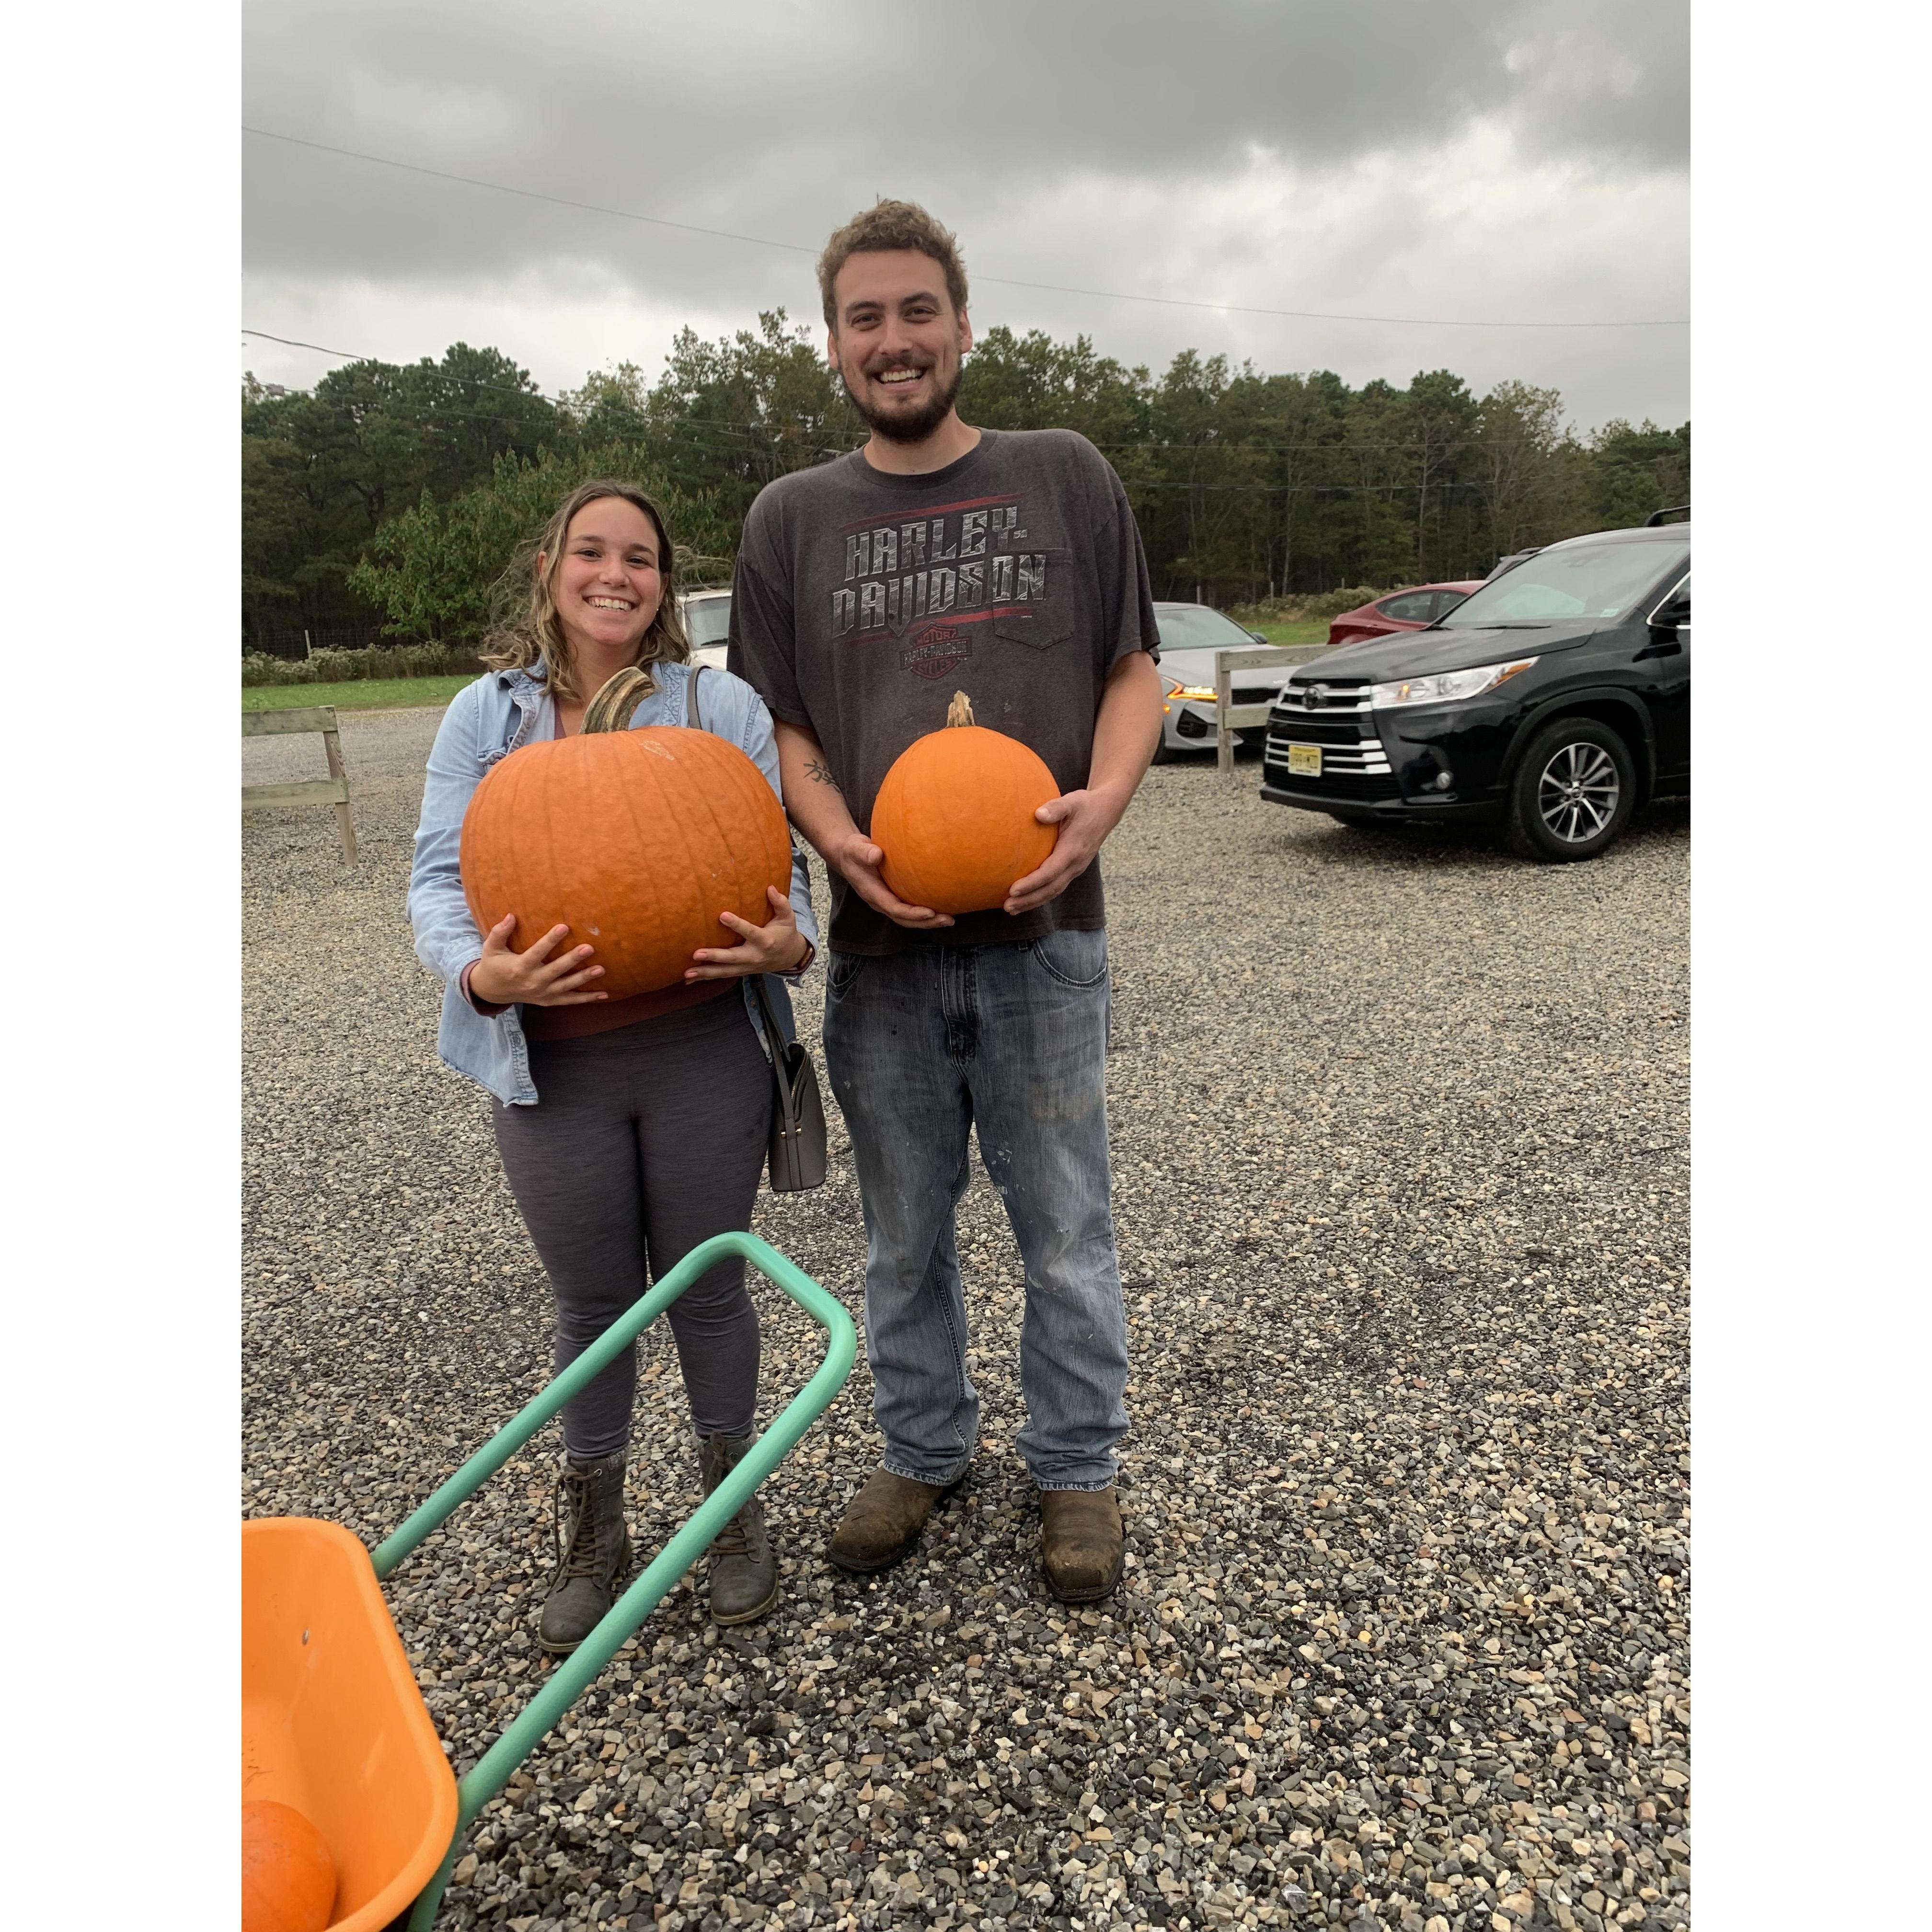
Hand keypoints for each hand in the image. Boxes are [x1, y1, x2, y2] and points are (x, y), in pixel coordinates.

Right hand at [467, 915, 606, 1006]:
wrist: (491, 991)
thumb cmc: (493, 964)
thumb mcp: (491, 947)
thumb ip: (500, 932)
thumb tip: (511, 915)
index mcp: (519, 967)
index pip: (537, 952)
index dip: (550, 940)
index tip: (564, 926)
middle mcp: (532, 982)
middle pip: (556, 970)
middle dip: (573, 959)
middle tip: (590, 948)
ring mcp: (542, 994)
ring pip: (566, 986)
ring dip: (584, 978)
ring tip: (601, 969)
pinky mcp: (548, 1001)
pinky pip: (569, 1000)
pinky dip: (587, 999)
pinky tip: (604, 993)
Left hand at [687, 886, 814, 979]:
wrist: (790, 957)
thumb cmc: (785, 933)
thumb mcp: (788, 918)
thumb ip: (781, 903)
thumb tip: (770, 888)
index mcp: (765, 940)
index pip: (750, 932)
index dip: (737, 924)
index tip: (722, 915)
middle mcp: (755, 956)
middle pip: (733, 957)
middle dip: (715, 956)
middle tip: (697, 954)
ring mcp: (747, 966)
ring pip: (725, 971)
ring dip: (705, 972)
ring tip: (687, 973)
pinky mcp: (741, 971)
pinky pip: (722, 975)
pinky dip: (706, 978)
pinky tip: (688, 980)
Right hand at [832, 830, 953, 929]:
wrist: (849, 856)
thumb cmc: (854, 851)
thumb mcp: (855, 848)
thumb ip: (864, 852)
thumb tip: (877, 854)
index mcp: (873, 893)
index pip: (894, 908)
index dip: (912, 913)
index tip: (930, 912)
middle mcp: (881, 902)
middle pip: (905, 919)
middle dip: (926, 923)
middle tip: (948, 920)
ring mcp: (888, 902)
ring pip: (909, 918)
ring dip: (930, 921)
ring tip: (950, 919)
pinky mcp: (894, 897)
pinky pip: (911, 909)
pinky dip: (927, 912)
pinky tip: (944, 906)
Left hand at [1003, 787, 1123, 914]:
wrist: (1106, 811)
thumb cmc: (1085, 805)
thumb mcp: (1072, 801)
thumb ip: (1055, 807)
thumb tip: (1038, 814)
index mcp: (1073, 850)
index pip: (1050, 872)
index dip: (1031, 883)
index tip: (1013, 890)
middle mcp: (1076, 864)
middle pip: (1051, 889)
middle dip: (1028, 900)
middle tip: (1007, 906)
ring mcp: (1076, 868)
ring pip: (1054, 891)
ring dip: (1032, 902)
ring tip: (1011, 909)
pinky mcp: (1073, 869)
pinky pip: (1056, 887)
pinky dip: (1040, 896)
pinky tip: (1025, 899)